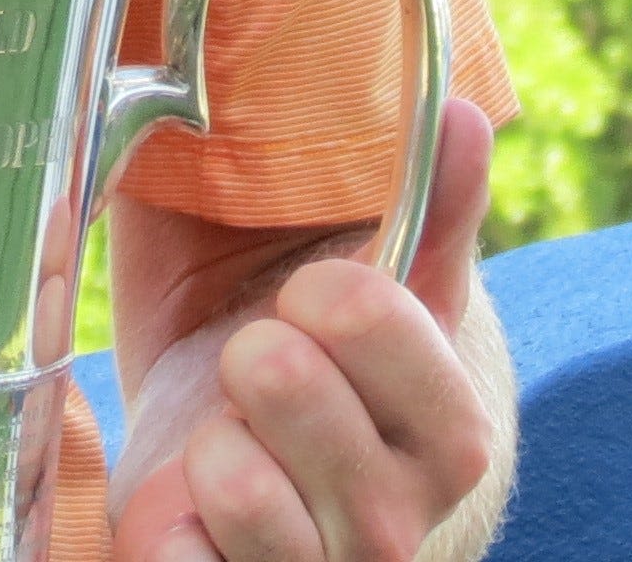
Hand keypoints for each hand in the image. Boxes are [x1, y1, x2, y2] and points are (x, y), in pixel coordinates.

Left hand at [111, 99, 500, 561]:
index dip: (337, 301)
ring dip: (213, 447)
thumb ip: (425, 206)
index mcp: (443, 422)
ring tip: (219, 430)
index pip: (395, 341)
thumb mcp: (365, 271)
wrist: (252, 453)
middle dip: (263, 364)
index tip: (308, 287)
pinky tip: (178, 504)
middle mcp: (395, 515)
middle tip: (252, 352)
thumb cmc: (306, 341)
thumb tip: (464, 112)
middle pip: (314, 415)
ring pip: (256, 508)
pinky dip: (167, 536)